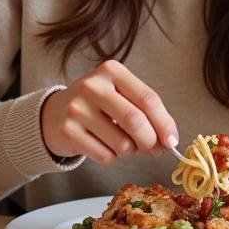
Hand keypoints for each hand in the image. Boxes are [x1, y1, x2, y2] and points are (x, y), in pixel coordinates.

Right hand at [40, 59, 178, 163]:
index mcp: (112, 71)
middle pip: (135, 121)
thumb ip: (146, 112)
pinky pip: (104, 156)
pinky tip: (104, 146)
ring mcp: (77, 108)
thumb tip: (169, 140)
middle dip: (151, 141)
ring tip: (125, 145)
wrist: (56, 114)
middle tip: (154, 150)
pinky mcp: (67, 131)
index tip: (172, 140)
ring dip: (131, 151)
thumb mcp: (122, 96)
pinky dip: (112, 157)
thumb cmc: (99, 105)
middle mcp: (92, 86)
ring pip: (121, 143)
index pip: (148, 98)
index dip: (165, 123)